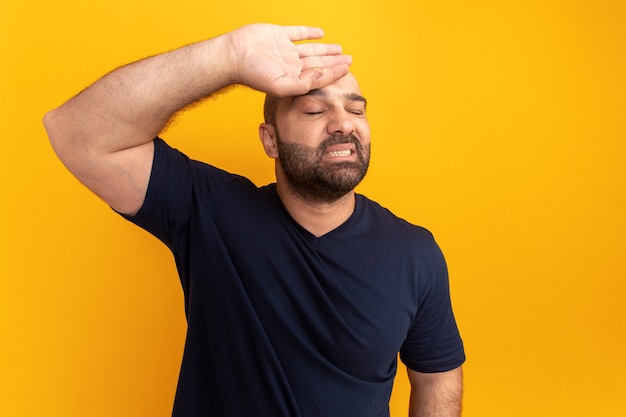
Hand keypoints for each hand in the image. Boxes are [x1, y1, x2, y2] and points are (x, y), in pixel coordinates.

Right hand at [226, 23, 351, 96]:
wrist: (233, 55)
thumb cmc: (252, 74)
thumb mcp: (279, 86)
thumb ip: (302, 84)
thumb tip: (320, 76)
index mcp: (292, 78)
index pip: (318, 76)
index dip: (333, 73)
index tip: (347, 69)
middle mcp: (290, 65)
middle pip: (317, 63)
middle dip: (334, 62)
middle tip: (349, 60)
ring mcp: (284, 50)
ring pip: (311, 49)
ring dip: (325, 50)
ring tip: (340, 50)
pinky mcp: (278, 35)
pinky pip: (297, 33)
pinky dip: (309, 33)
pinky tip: (321, 33)